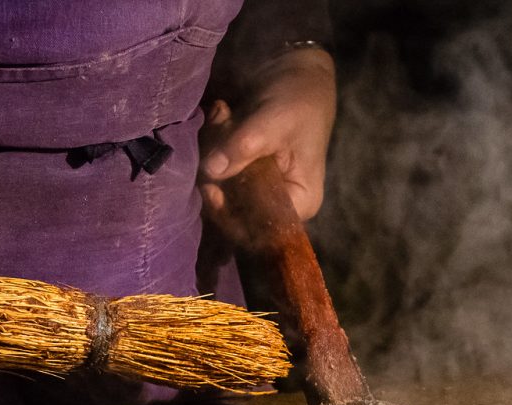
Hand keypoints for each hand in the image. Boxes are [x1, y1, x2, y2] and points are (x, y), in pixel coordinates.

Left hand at [201, 48, 335, 224]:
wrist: (297, 68)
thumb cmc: (299, 98)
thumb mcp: (274, 122)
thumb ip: (244, 148)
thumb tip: (211, 171)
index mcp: (300, 201)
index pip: (261, 229)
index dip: (232, 216)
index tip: (211, 188)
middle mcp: (280, 200)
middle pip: (236, 210)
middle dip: (219, 175)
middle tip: (217, 134)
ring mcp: (261, 185)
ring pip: (223, 188)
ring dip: (215, 151)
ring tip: (223, 115)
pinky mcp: (245, 168)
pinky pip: (219, 169)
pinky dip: (215, 142)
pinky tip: (222, 113)